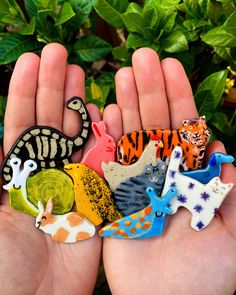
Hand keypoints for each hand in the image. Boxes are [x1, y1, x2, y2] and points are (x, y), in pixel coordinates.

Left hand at [0, 43, 101, 293]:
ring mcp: (74, 185)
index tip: (31, 60)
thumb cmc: (0, 265)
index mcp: (16, 175)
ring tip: (80, 74)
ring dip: (79, 106)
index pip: (20, 124)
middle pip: (50, 124)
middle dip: (53, 89)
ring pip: (78, 138)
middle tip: (60, 55)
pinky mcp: (98, 201)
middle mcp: (45, 174)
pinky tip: (105, 113)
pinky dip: (105, 139)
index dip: (24, 92)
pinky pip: (104, 164)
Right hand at [102, 48, 235, 294]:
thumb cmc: (204, 275)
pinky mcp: (115, 195)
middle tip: (141, 57)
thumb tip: (222, 145)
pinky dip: (108, 137)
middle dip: (151, 90)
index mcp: (191, 176)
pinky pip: (110, 162)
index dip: (179, 97)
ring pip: (132, 137)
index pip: (185, 128)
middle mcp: (164, 172)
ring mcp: (137, 181)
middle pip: (156, 124)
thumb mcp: (233, 233)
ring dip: (128, 105)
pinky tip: (107, 112)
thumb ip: (233, 191)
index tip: (171, 67)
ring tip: (123, 74)